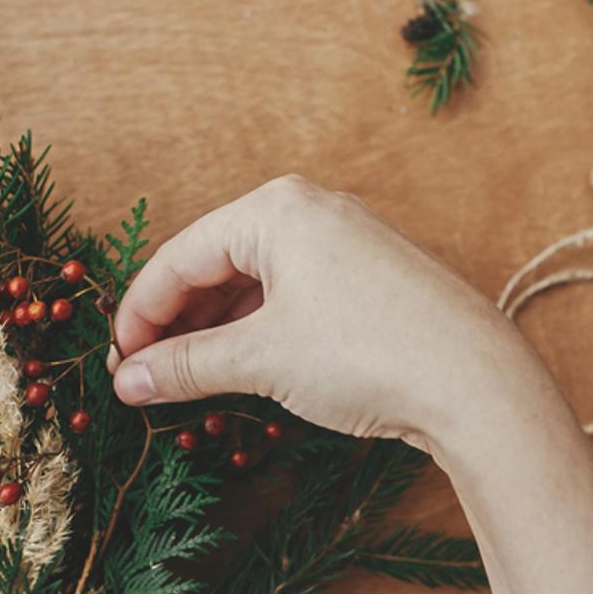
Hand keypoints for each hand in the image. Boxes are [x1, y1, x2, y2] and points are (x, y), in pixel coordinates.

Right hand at [108, 175, 542, 451]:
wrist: (475, 383)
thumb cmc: (367, 354)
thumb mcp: (260, 359)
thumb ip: (185, 366)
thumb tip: (128, 381)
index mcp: (277, 209)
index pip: (181, 257)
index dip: (139, 314)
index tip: (117, 364)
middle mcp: (313, 212)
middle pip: (216, 265)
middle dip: (177, 324)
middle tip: (145, 378)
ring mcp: (348, 245)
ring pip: (256, 286)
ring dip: (217, 334)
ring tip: (189, 384)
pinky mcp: (374, 282)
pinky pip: (295, 300)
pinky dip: (261, 334)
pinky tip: (246, 374)